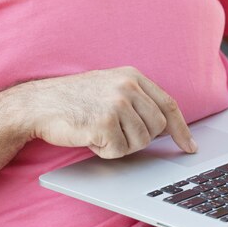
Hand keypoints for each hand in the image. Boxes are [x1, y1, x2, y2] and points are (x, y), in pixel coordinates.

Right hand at [21, 66, 196, 158]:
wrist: (38, 104)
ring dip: (120, 145)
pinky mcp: (104, 124)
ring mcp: (116, 105)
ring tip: (98, 131)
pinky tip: (90, 137)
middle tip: (114, 132)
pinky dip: (105, 151)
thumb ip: (136, 99)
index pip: (168, 104)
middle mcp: (127, 87)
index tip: (189, 145)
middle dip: (139, 138)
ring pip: (140, 142)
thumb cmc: (72, 99)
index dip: (181, 129)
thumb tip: (164, 125)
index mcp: (132, 76)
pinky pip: (120, 151)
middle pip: (157, 128)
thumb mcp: (108, 87)